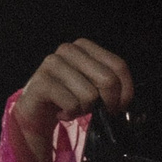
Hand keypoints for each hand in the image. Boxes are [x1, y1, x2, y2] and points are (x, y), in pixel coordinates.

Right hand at [11, 39, 134, 161]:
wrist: (37, 112)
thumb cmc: (69, 98)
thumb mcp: (93, 87)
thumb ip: (110, 85)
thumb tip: (124, 100)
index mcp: (84, 47)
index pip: (119, 66)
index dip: (124, 92)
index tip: (117, 107)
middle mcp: (68, 50)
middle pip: (107, 80)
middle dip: (107, 103)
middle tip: (96, 111)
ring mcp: (53, 63)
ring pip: (90, 95)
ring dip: (84, 110)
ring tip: (74, 108)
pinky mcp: (41, 82)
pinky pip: (71, 104)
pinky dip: (70, 114)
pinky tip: (62, 112)